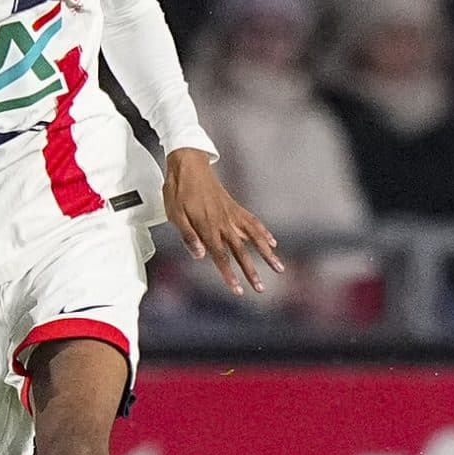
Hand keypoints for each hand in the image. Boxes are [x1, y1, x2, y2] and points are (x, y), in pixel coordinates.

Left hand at [163, 147, 284, 296]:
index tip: (238, 290)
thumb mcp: (174, 214)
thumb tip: (199, 255)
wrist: (188, 164)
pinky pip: (252, 221)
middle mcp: (223, 222)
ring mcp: (231, 214)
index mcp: (207, 227)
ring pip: (253, 237)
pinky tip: (272, 242)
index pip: (220, 256)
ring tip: (279, 267)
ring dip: (267, 254)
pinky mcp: (234, 207)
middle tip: (261, 289)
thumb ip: (188, 235)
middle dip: (251, 272)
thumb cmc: (178, 190)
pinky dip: (263, 232)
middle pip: (240, 252)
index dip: (229, 275)